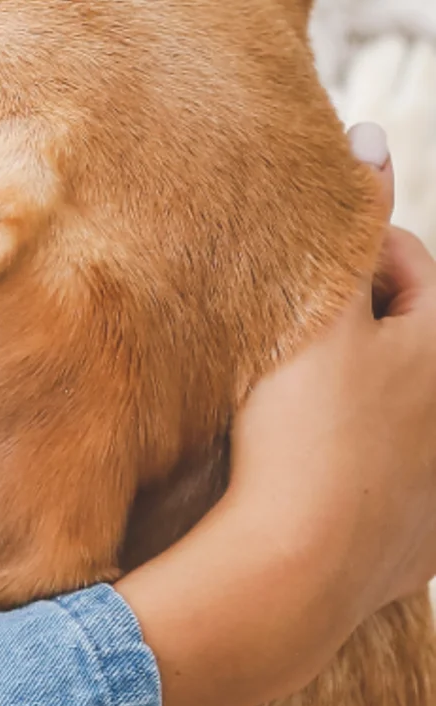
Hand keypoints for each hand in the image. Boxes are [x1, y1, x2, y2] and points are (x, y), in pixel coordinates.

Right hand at [118, 122, 435, 705]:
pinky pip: (393, 487)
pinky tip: (311, 473)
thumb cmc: (301, 435)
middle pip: (411, 343)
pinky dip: (360, 468)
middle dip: (363, 324)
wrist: (289, 573)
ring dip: (362, 398)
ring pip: (401, 416)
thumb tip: (370, 132)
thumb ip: (350, 224)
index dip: (357, 253)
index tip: (301, 258)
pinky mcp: (416, 548)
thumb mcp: (318, 315)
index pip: (411, 272)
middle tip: (292, 321)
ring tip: (296, 396)